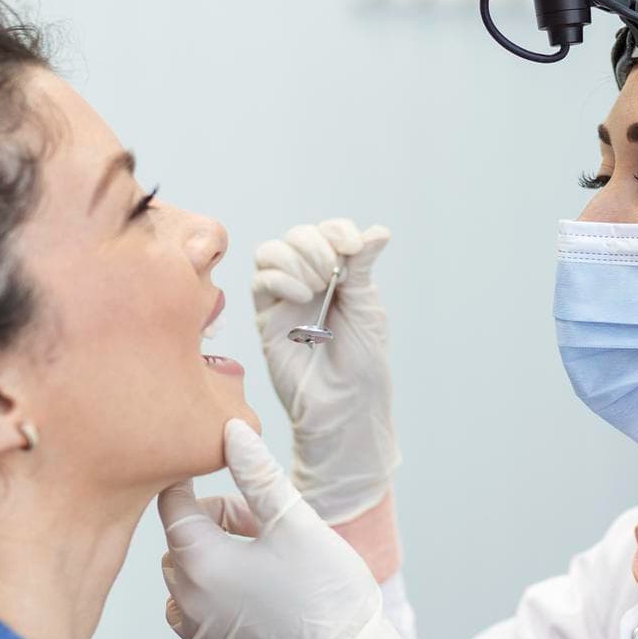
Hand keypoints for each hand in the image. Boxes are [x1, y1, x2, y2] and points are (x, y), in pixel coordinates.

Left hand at [158, 420, 438, 638]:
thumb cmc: (326, 588)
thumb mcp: (294, 520)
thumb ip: (256, 473)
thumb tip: (230, 429)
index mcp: (200, 561)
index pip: (172, 504)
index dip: (192, 480)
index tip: (218, 471)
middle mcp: (186, 598)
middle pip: (179, 538)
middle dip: (212, 521)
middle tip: (261, 523)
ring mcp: (197, 629)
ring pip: (185, 572)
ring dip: (211, 556)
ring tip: (261, 556)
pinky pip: (192, 607)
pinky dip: (212, 591)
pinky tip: (254, 589)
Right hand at [252, 219, 397, 524]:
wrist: (345, 408)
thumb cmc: (363, 367)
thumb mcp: (368, 310)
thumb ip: (363, 267)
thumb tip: (378, 230)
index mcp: (338, 279)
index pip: (327, 233)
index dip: (336, 230)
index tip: (352, 248)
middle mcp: (308, 285)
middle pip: (296, 236)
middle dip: (315, 245)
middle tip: (332, 274)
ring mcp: (284, 301)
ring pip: (270, 252)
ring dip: (295, 258)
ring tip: (315, 287)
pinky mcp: (266, 320)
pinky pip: (260, 282)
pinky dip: (280, 278)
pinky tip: (299, 297)